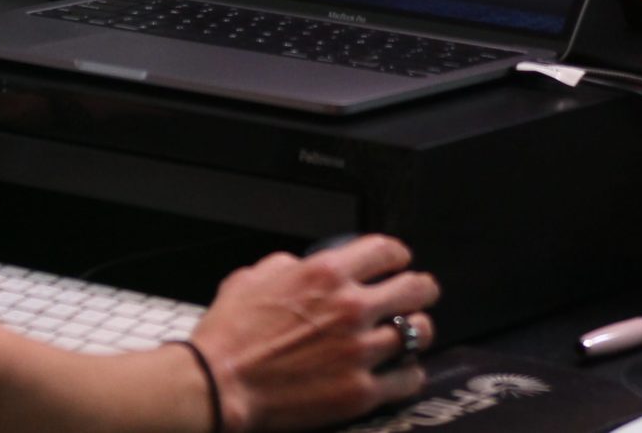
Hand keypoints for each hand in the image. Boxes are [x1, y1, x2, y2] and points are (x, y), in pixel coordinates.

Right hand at [186, 234, 437, 432]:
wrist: (219, 385)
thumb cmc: (229, 335)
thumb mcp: (252, 278)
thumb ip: (286, 265)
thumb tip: (299, 265)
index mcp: (326, 273)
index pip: (386, 250)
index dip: (399, 254)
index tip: (400, 262)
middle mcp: (351, 307)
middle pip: (416, 288)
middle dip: (421, 289)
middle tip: (419, 295)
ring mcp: (360, 351)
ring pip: (418, 333)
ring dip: (416, 331)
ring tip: (410, 334)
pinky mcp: (360, 391)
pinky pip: (407, 379)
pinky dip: (408, 374)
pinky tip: (401, 372)